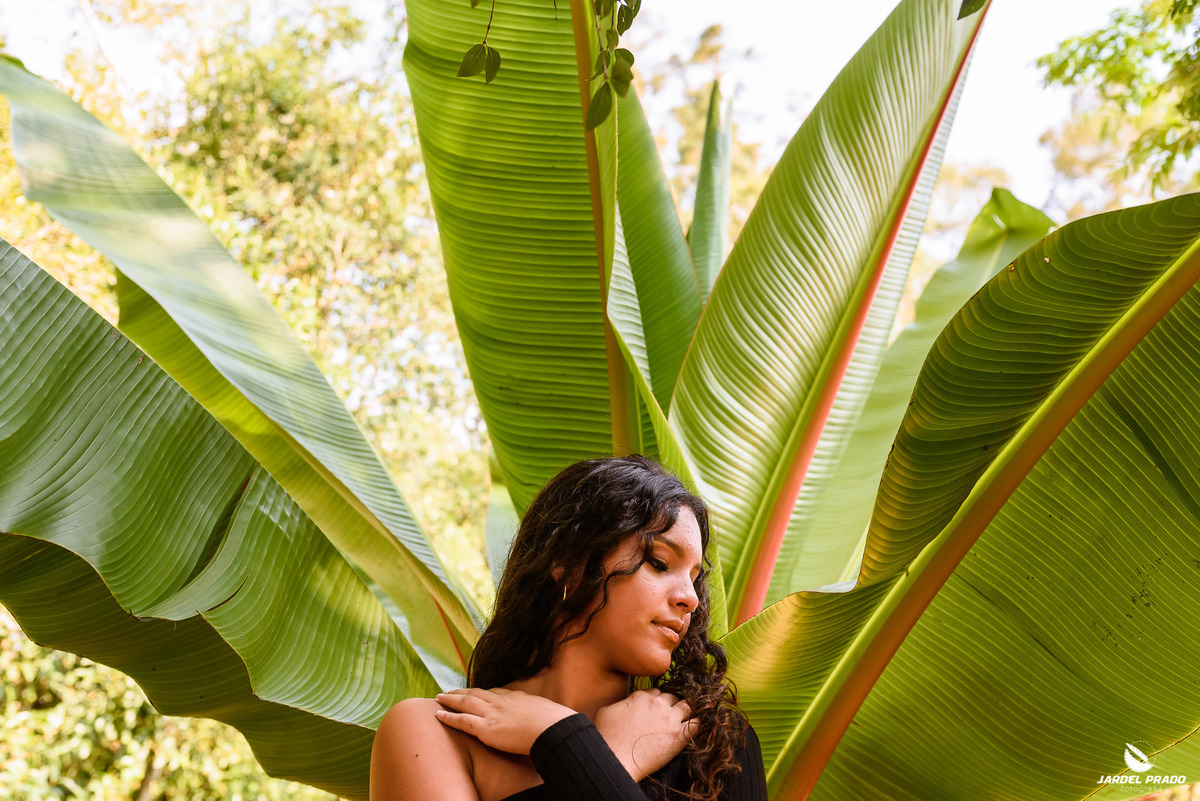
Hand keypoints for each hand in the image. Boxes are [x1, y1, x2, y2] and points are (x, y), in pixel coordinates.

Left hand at [434, 688, 575, 754]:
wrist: (553, 728)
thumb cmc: (554, 722)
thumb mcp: (546, 710)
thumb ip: (537, 710)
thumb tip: (544, 713)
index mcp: (515, 697)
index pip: (494, 692)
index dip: (481, 693)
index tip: (473, 692)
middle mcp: (501, 702)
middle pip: (476, 693)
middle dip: (461, 692)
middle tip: (448, 691)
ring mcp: (492, 714)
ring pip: (465, 703)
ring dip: (450, 699)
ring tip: (438, 697)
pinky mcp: (486, 728)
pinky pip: (462, 721)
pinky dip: (449, 717)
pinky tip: (438, 714)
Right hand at [594, 689, 696, 780]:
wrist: (615, 759)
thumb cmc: (607, 737)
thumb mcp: (606, 710)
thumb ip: (621, 702)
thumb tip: (627, 703)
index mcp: (640, 696)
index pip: (656, 693)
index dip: (656, 702)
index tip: (655, 710)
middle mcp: (657, 704)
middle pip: (672, 698)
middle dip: (671, 705)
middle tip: (669, 717)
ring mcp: (670, 719)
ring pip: (687, 706)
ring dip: (686, 712)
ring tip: (684, 720)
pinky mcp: (678, 736)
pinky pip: (697, 724)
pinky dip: (697, 724)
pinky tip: (694, 728)